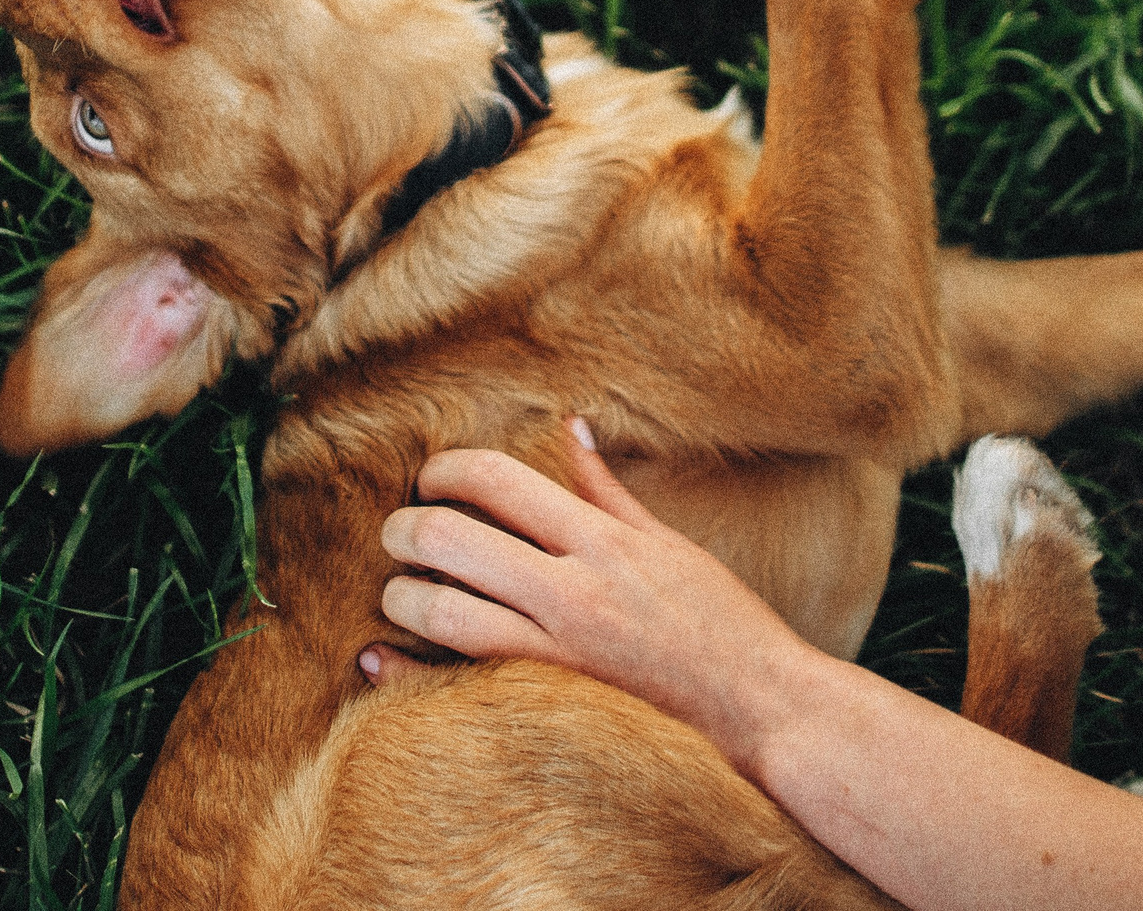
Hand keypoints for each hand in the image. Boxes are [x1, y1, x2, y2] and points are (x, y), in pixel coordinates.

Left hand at [367, 418, 818, 775]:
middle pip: (451, 541)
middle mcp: (574, 593)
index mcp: (601, 542)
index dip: (446, 470)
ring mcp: (558, 656)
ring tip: (398, 591)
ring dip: (400, 596)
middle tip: (398, 533)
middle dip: (405, 529)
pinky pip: (453, 688)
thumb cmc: (724, 625)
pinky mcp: (550, 708)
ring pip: (441, 614)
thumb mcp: (669, 545)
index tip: (431, 479)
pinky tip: (375, 657)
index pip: (496, 481)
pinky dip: (401, 672)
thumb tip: (572, 428)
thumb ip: (607, 491)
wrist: (768, 713)